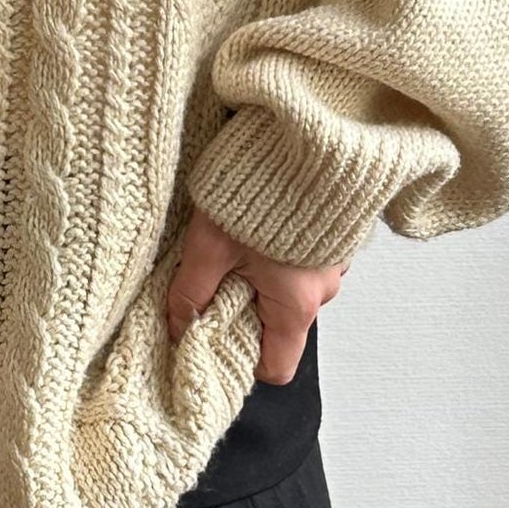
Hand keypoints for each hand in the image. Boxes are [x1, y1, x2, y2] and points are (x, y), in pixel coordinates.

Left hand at [167, 205, 346, 382]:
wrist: (304, 140)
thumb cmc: (261, 192)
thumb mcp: (209, 245)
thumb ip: (189, 293)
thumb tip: (176, 327)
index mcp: (296, 306)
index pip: (275, 368)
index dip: (240, 360)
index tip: (212, 336)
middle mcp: (323, 293)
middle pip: (280, 328)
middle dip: (245, 313)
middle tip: (217, 282)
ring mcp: (332, 265)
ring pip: (291, 294)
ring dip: (263, 280)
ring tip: (237, 247)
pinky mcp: (332, 239)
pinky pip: (303, 265)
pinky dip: (280, 257)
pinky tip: (260, 229)